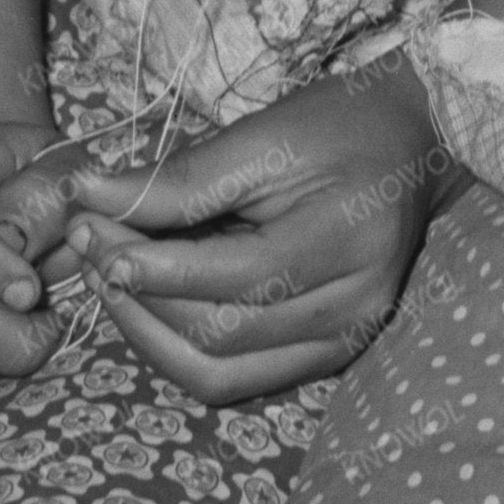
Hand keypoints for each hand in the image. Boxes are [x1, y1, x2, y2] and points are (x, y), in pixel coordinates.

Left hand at [10, 67, 439, 407]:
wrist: (414, 143)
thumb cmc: (341, 125)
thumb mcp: (266, 134)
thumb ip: (182, 178)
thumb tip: (89, 196)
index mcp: (349, 241)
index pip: (233, 278)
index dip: (152, 265)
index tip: (92, 230)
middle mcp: (354, 311)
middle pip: (218, 335)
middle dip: (138, 297)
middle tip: (89, 246)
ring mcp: (344, 343)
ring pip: (217, 374)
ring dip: (148, 334)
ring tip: (111, 278)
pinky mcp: (327, 357)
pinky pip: (234, 377)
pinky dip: (179, 349)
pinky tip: (152, 303)